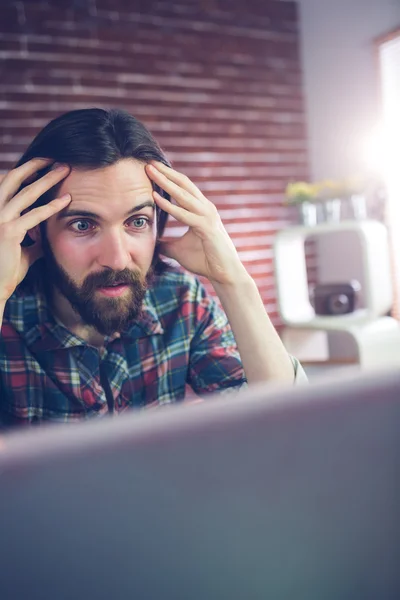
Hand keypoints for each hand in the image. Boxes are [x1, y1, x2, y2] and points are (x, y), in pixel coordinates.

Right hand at [0, 159, 70, 302]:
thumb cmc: (6, 270)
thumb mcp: (21, 251)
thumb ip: (31, 240)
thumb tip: (44, 239)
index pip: (8, 183)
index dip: (25, 171)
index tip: (44, 163)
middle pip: (14, 178)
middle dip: (35, 165)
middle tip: (55, 158)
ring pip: (26, 192)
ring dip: (47, 178)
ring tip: (65, 170)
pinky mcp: (9, 233)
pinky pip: (34, 215)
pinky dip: (52, 206)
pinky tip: (66, 199)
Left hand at [145, 161, 246, 284]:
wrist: (224, 274)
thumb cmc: (205, 261)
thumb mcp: (179, 250)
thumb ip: (166, 244)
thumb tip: (152, 244)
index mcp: (201, 210)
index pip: (184, 189)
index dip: (169, 178)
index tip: (152, 170)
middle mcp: (206, 209)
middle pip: (184, 184)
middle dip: (165, 173)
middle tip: (148, 163)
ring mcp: (207, 216)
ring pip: (183, 194)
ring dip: (165, 182)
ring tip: (149, 172)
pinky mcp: (206, 228)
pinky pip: (184, 214)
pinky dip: (169, 205)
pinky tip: (155, 197)